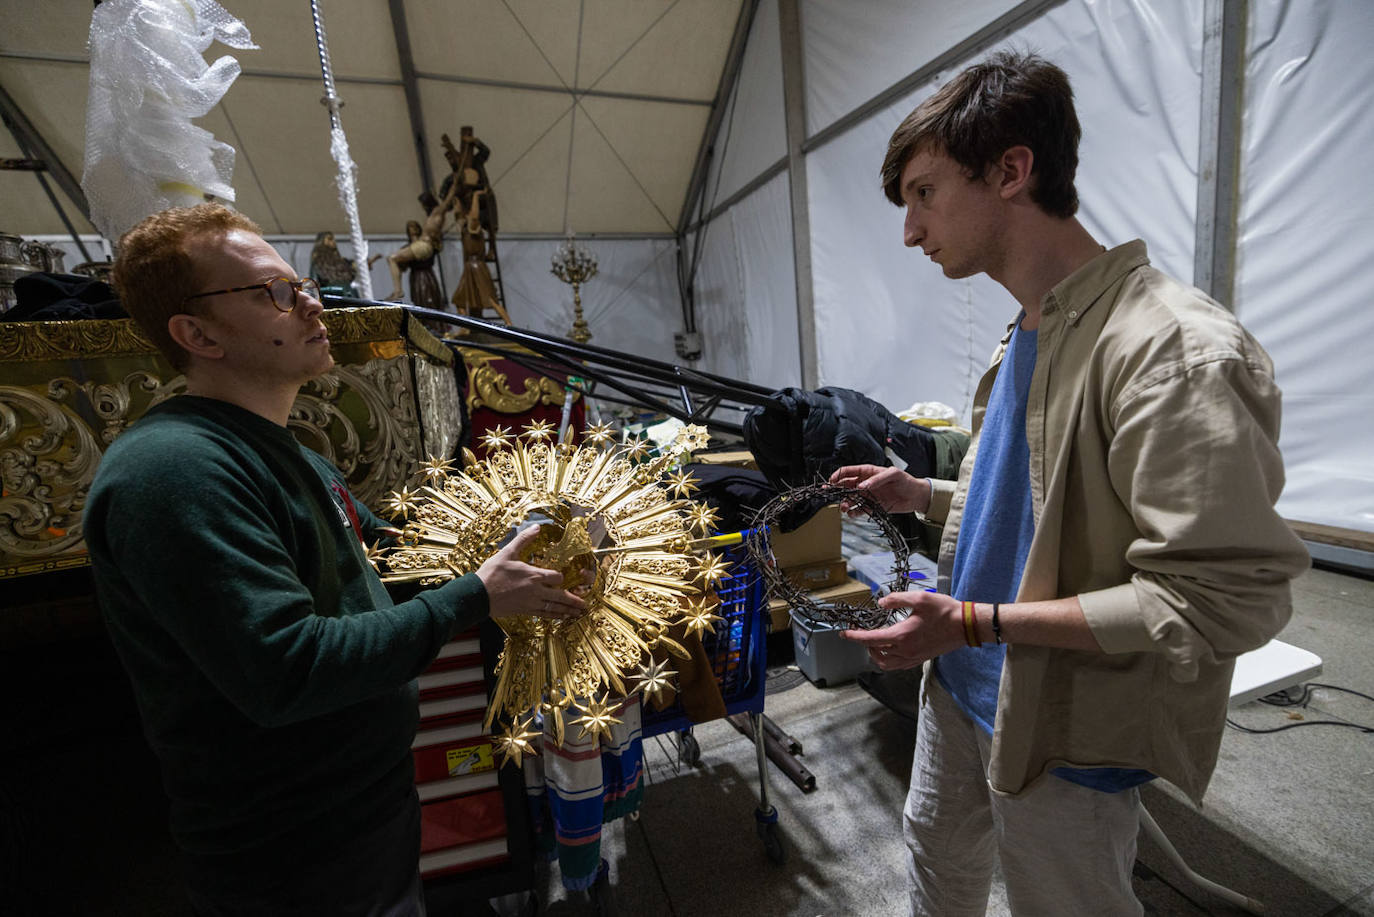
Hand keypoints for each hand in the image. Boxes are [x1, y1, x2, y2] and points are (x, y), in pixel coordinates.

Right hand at [476, 526, 587, 620]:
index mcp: (533, 575)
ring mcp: (531, 603)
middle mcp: (536, 591)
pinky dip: (554, 616)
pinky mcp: (524, 611)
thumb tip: (536, 526)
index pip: (557, 577)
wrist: (478, 595)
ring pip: (554, 608)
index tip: (562, 577)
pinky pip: (544, 615)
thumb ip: (524, 539)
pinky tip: (560, 617)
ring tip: (578, 613)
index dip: (562, 577)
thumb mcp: (507, 552)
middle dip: (574, 600)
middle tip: (585, 604)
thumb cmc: (491, 573)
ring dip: (568, 611)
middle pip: (561, 596)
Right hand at [828, 464, 930, 514]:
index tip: (831, 481)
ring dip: (845, 503)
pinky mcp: (872, 506)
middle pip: (846, 485)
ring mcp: (868, 495)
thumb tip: (862, 486)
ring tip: (844, 507)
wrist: (916, 496)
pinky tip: (852, 513)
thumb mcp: (893, 474)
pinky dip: (854, 512)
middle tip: (832, 495)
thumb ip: (877, 479)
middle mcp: (866, 483)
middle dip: (837, 490)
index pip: (849, 472)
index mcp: (868, 472)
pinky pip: (859, 509)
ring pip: (850, 498)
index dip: (838, 475)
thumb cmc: (906, 481)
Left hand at [840, 590, 962, 669]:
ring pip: (886, 663)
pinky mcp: (920, 659)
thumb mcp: (920, 598)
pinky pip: (898, 665)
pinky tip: (890, 648)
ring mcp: (914, 657)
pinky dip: (888, 659)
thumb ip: (897, 599)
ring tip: (873, 641)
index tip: (844, 633)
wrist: (965, 626)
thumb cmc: (945, 611)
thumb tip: (881, 602)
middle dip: (864, 644)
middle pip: (876, 654)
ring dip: (875, 654)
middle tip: (860, 632)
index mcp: (902, 636)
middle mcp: (906, 650)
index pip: (871, 639)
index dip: (855, 636)